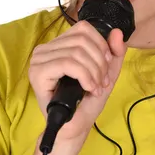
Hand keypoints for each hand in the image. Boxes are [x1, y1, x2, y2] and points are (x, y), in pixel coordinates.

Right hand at [28, 20, 126, 141]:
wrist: (74, 126)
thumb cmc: (86, 100)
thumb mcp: (106, 72)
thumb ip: (114, 52)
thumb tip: (117, 32)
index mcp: (58, 44)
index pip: (83, 28)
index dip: (100, 44)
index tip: (106, 65)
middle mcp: (45, 49)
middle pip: (81, 40)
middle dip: (99, 62)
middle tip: (102, 81)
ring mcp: (39, 60)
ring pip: (76, 52)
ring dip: (93, 72)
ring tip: (95, 87)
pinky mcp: (38, 73)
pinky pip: (67, 64)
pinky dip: (84, 76)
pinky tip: (88, 88)